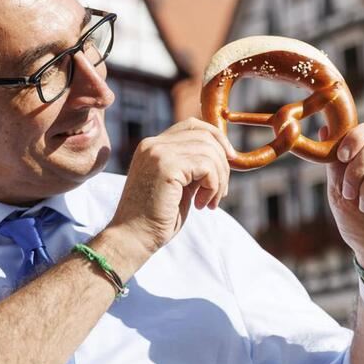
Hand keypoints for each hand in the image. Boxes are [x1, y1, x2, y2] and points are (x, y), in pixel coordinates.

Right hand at [110, 118, 232, 254]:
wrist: (133, 238)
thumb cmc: (157, 217)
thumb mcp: (180, 185)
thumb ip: (194, 166)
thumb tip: (225, 155)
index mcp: (153, 146)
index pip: (194, 125)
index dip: (218, 138)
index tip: (231, 159)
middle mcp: (153, 144)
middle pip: (206, 136)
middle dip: (223, 164)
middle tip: (220, 192)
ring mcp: (158, 153)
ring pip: (210, 152)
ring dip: (219, 180)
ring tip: (209, 202)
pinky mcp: (166, 166)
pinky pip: (207, 167)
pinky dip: (213, 186)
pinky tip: (202, 204)